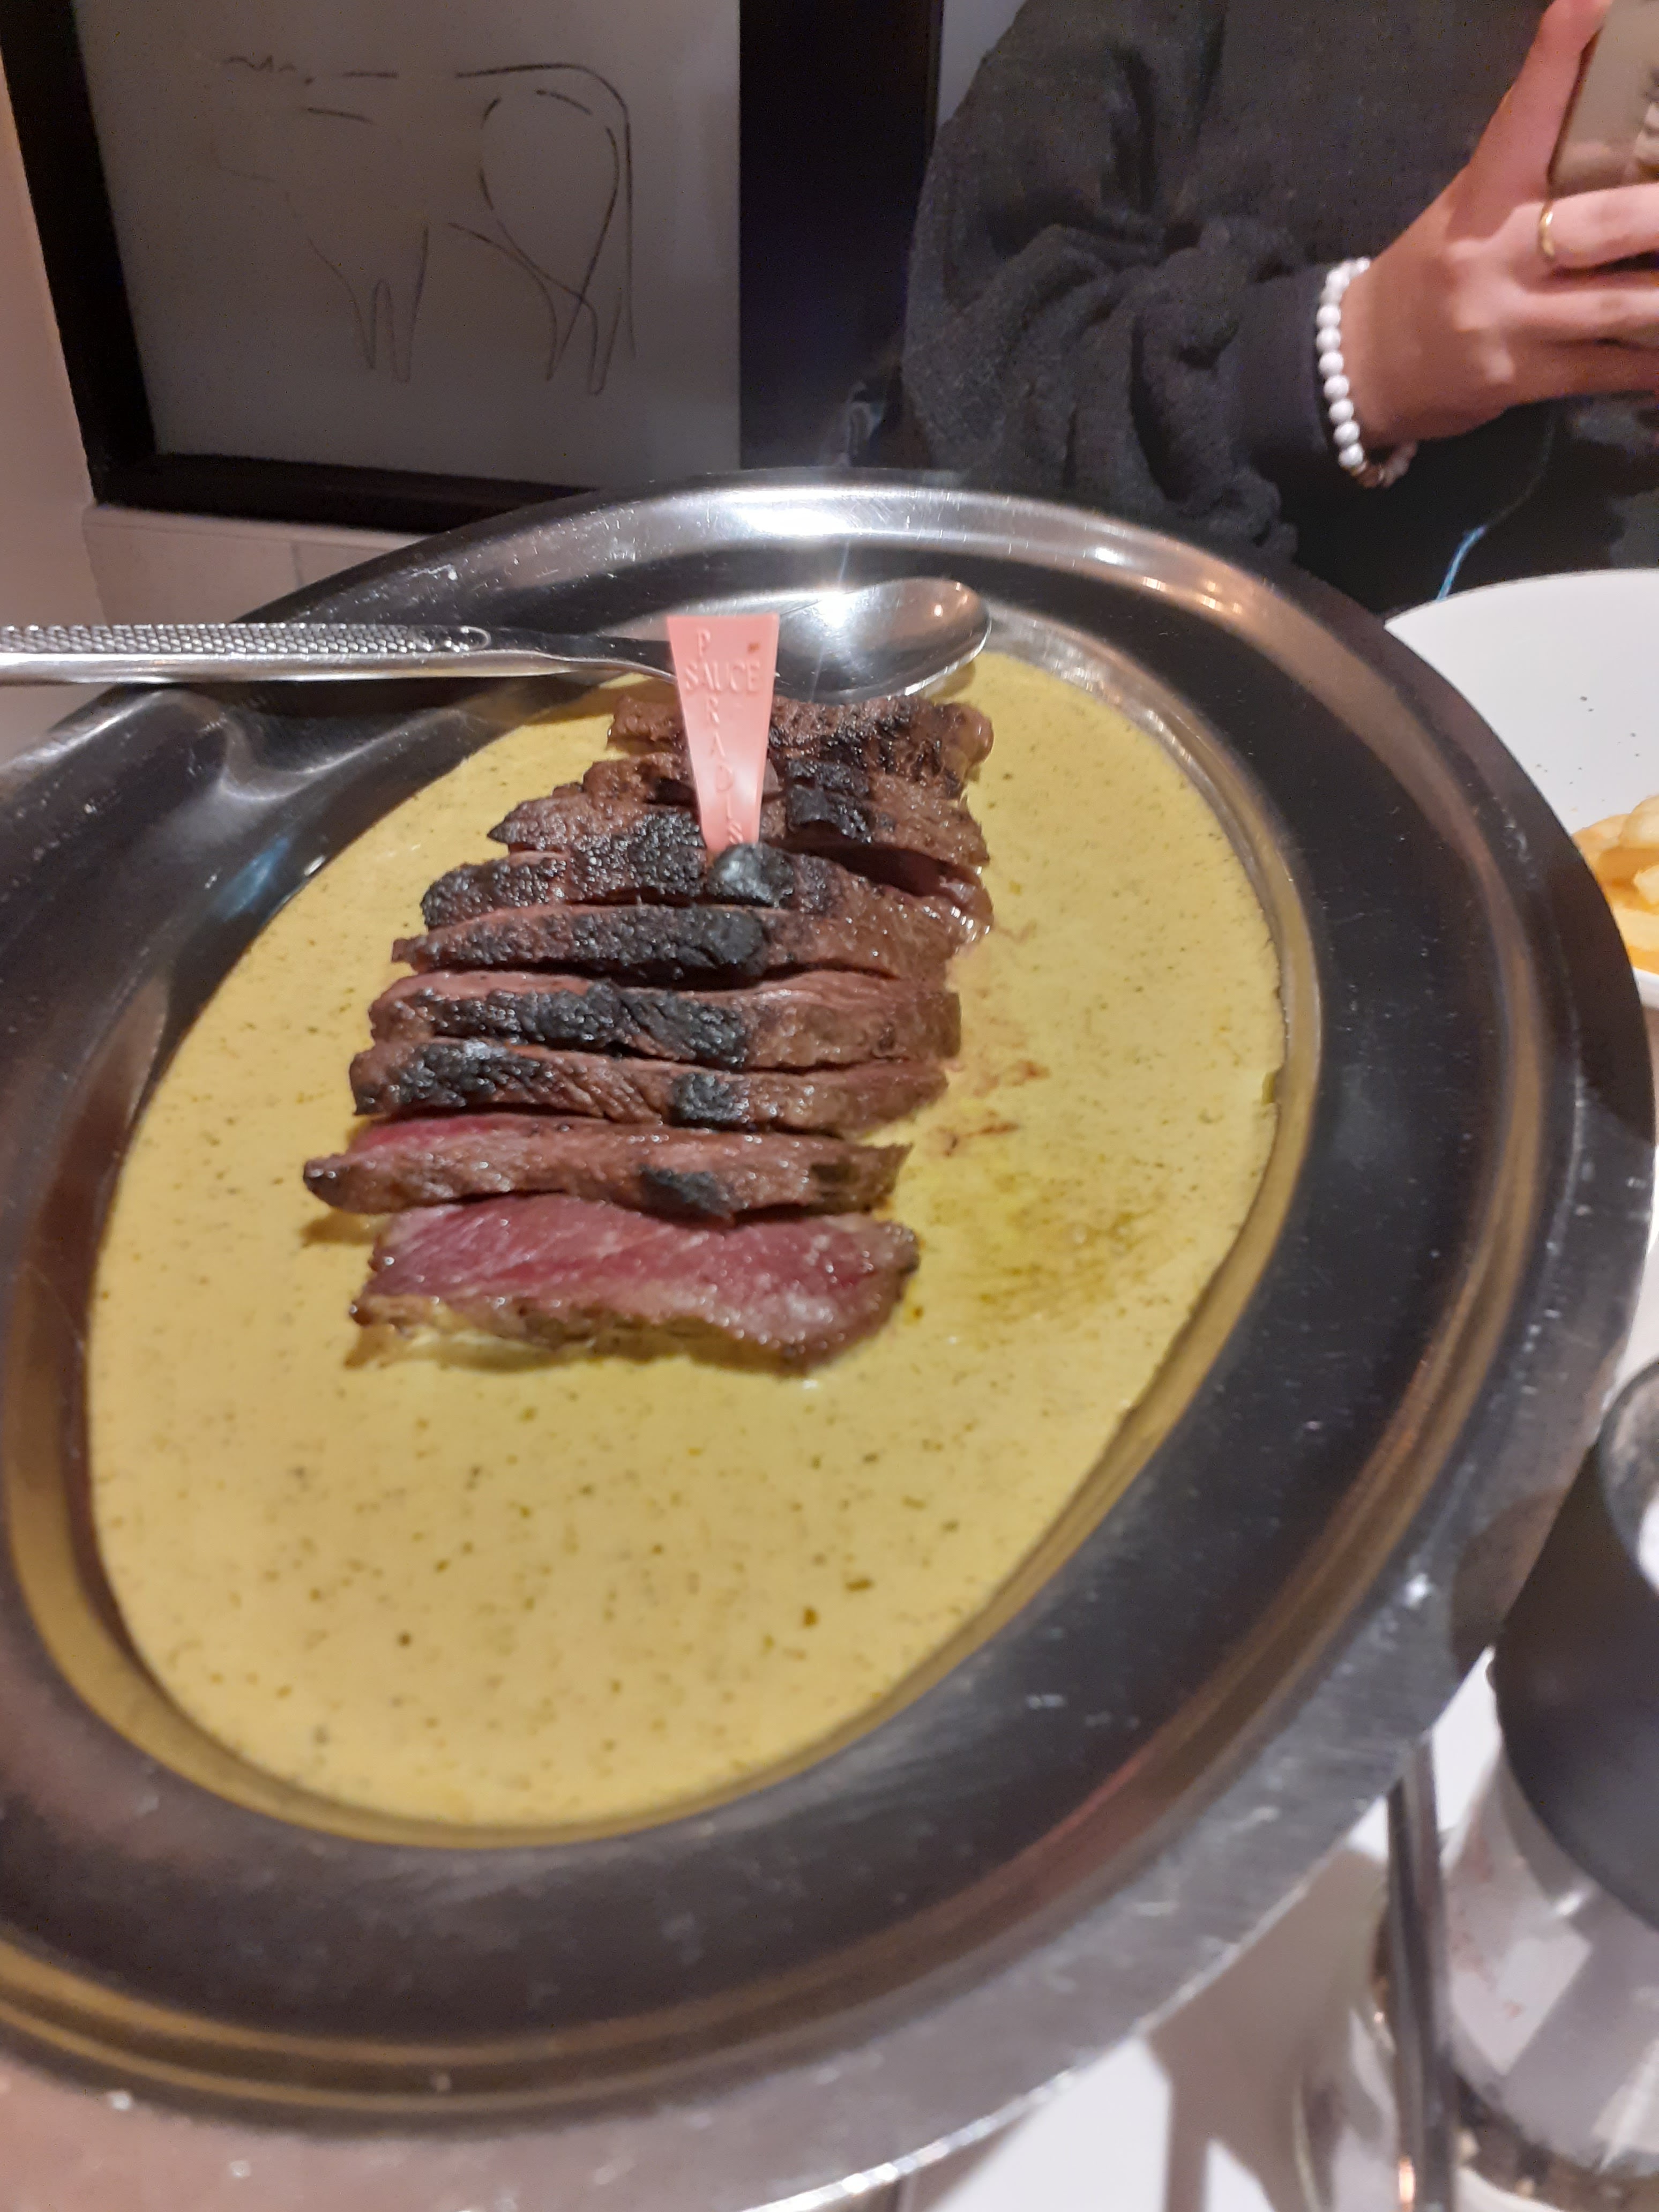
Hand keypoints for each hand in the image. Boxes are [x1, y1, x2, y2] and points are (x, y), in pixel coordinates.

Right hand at [1341, 0, 1658, 449]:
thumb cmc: (1434, 272)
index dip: (1559, 59)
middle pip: (1601, 223)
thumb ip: (1533, 168)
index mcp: (1482, 195)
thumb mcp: (1469, 207)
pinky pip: (1600, 369)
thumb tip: (1619, 122)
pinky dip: (1648, 365)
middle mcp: (1494, 254)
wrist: (1363, 369)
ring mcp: (1506, 322)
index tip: (1590, 3)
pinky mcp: (1515, 379)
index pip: (1524, 117)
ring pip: (1615, 304)